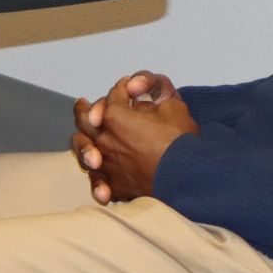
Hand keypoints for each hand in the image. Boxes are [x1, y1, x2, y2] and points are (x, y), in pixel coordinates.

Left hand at [71, 69, 197, 203]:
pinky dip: (97, 180)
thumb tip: (132, 87)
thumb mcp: (172, 104)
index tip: (130, 90)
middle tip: (81, 105)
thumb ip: (151, 86)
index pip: (113, 96)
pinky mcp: (116, 186)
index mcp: (115, 116)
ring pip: (84, 152)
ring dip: (83, 144)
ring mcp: (107, 164)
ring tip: (85, 139)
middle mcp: (105, 140)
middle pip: (85, 121)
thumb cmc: (182, 141)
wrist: (190, 176)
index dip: (122, 89)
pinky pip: (99, 181)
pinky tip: (97, 181)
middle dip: (84, 110)